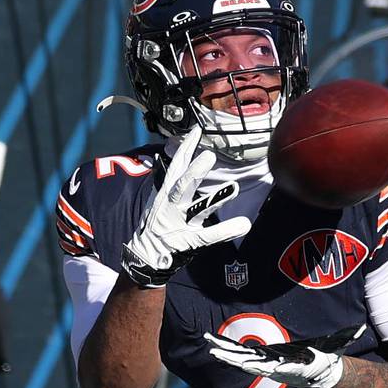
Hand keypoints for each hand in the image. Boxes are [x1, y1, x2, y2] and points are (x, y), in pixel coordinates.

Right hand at [122, 127, 251, 286]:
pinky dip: (225, 231)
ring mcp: (180, 223)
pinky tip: (241, 224)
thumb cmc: (159, 225)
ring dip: (215, 198)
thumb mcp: (164, 200)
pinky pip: (209, 236)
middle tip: (209, 155)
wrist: (145, 256)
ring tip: (233, 188)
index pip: (176, 166)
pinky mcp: (188, 241)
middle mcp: (171, 206)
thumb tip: (188, 161)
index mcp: (166, 193)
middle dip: (194, 171)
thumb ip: (178, 182)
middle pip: (182, 185)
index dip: (185, 148)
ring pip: (197, 208)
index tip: (196, 131)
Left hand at [206, 324, 366, 387]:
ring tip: (210, 347)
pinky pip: (242, 357)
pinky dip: (229, 353)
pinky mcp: (263, 362)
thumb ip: (346, 338)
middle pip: (249, 362)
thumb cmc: (326, 358)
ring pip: (241, 360)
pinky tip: (216, 348)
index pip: (271, 363)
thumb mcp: (336, 348)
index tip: (247, 359)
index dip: (258, 361)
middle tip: (213, 350)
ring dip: (226, 354)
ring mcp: (267, 366)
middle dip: (232, 356)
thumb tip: (359, 329)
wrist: (320, 374)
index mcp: (290, 365)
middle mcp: (275, 368)